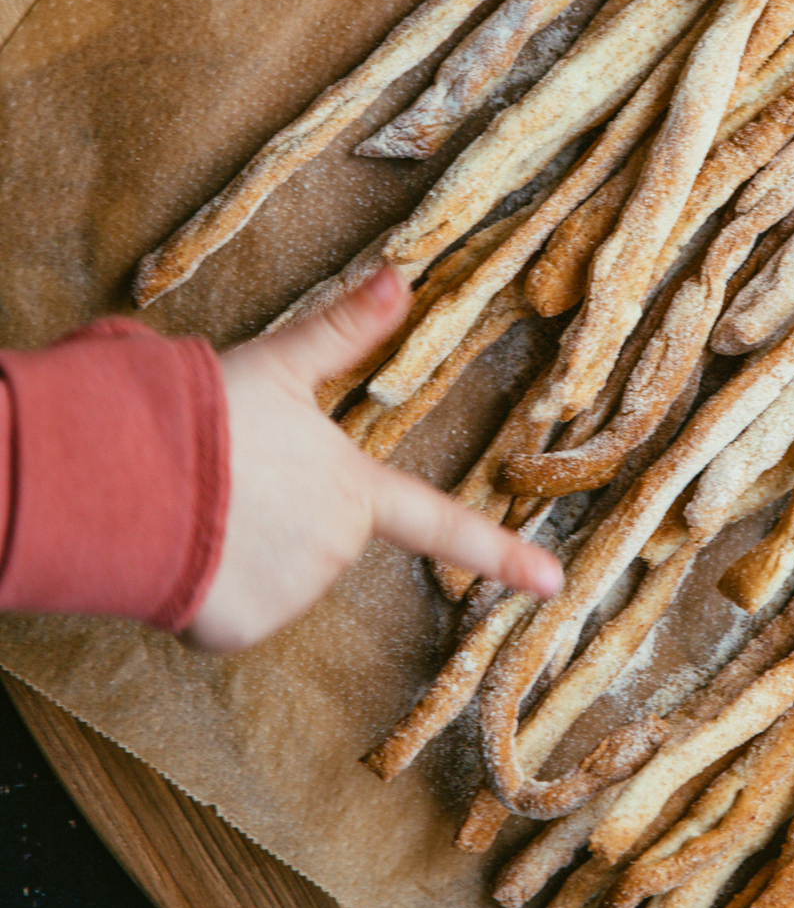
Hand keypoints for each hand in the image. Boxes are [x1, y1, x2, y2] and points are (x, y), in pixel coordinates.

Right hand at [188, 265, 561, 651]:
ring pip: (274, 574)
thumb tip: (402, 277)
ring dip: (242, 546)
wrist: (124, 475)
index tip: (554, 585)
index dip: (501, 554)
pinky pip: (228, 610)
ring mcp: (288, 596)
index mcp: (355, 489)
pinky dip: (207, 585)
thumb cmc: (207, 415)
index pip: (443, 524)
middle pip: (322, 535)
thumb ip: (344, 332)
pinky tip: (185, 546)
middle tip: (235, 478)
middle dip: (283, 513)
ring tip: (204, 506)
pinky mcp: (235, 630)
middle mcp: (334, 550)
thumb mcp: (282, 364)